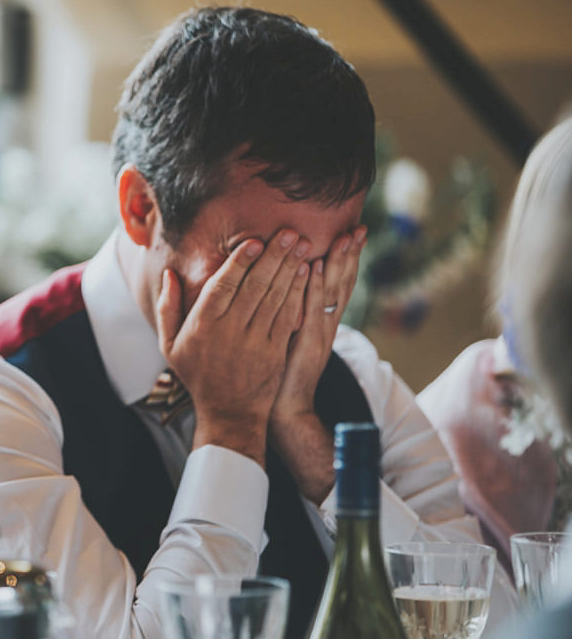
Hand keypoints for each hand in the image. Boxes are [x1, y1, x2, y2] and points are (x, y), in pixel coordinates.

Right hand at [157, 229, 310, 463]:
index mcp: (203, 325)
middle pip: (254, 285)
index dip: (240, 262)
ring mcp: (256, 340)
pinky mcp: (276, 350)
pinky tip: (305, 273)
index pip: (223, 285)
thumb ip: (167, 308)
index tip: (254, 241)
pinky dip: (297, 293)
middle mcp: (230, 330)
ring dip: (289, 268)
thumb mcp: (169, 345)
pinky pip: (288, 315)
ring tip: (301, 244)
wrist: (229, 413)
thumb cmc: (197, 375)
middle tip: (288, 231)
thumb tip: (169, 275)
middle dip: (273, 256)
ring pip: (274, 297)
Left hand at [269, 226, 366, 501]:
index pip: (337, 285)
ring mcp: (318, 335)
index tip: (352, 232)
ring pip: (332, 294)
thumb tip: (290, 285)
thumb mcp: (289, 336)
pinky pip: (311, 310)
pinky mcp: (306, 345)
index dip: (346, 260)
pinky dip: (313, 288)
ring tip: (345, 238)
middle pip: (342, 284)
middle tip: (358, 228)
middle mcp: (325, 325)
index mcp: (321, 322)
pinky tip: (315, 268)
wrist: (284, 410)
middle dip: (350, 256)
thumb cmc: (280, 372)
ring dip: (338, 265)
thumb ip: (293, 312)